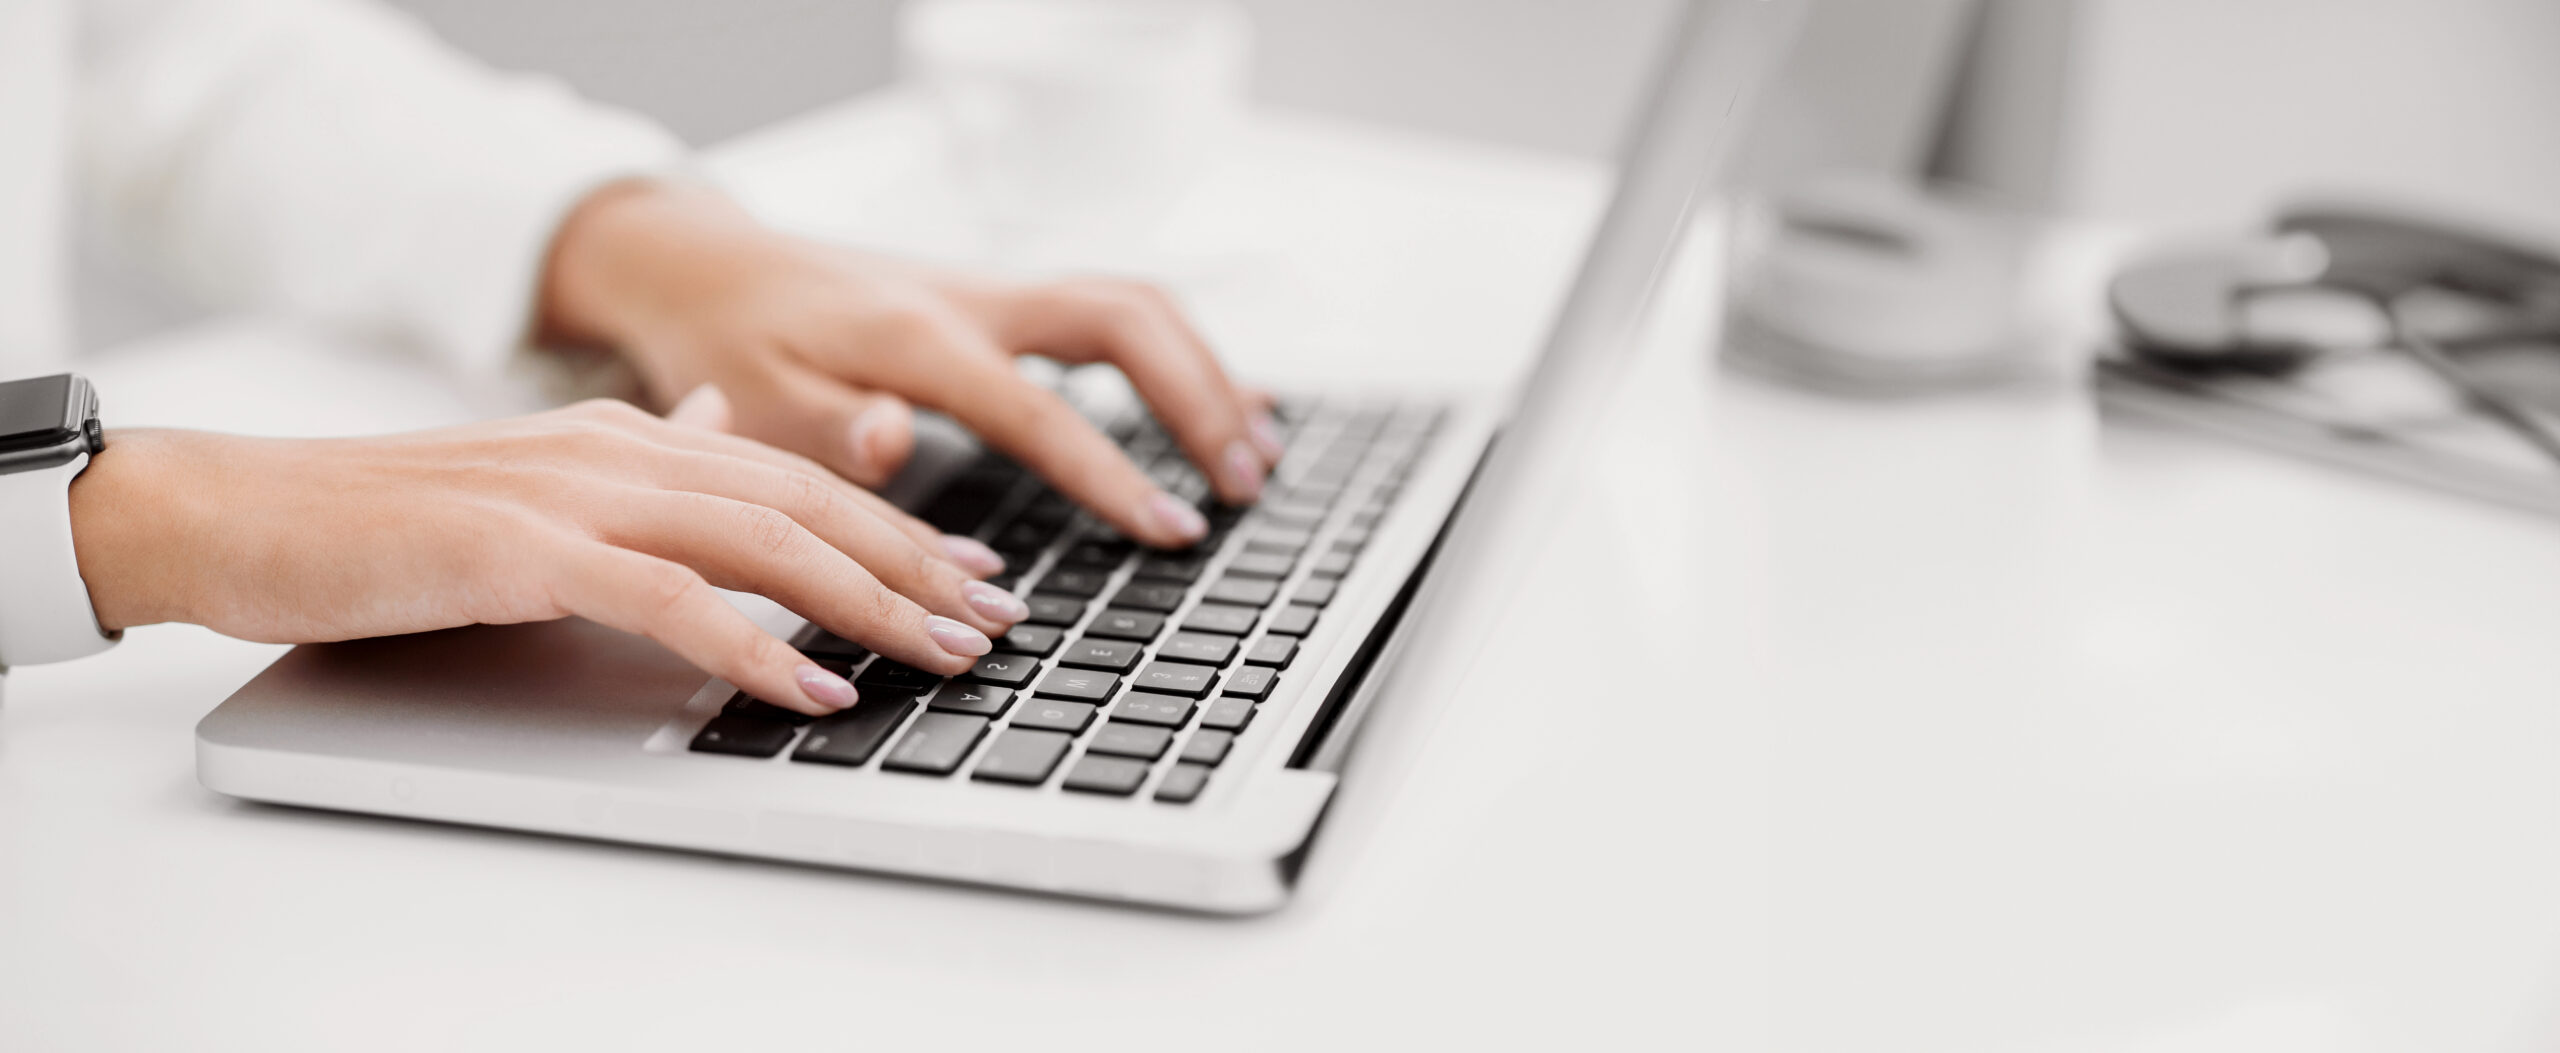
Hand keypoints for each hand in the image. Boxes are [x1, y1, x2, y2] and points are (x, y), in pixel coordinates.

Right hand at [67, 401, 1030, 715]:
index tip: (973, 571)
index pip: (798, 477)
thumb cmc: (387, 519)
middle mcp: (619, 448)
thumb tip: (724, 433)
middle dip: (915, 564)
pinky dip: (750, 642)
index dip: (897, 526)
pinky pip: (668, 597)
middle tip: (997, 618)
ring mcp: (574, 492)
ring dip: (867, 600)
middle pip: (807, 503)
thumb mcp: (538, 484)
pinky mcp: (524, 548)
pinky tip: (812, 684)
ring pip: (761, 539)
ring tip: (943, 652)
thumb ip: (639, 470)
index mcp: (629, 436)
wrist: (245, 513)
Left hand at [538, 181, 1283, 549]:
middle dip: (1200, 399)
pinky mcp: (1001, 301)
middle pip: (1126, 321)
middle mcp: (972, 300)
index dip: (1114, 475)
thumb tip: (890, 441)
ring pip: (1134, 307)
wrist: (703, 263)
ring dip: (1206, 373)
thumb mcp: (750, 398)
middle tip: (1244, 483)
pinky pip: (1114, 313)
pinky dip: (1180, 356)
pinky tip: (1227, 403)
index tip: (1173, 531)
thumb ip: (824, 428)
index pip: (1043, 410)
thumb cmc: (724, 340)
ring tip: (1257, 455)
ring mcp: (994, 292)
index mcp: (917, 335)